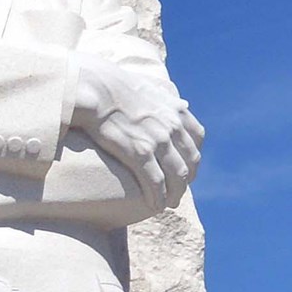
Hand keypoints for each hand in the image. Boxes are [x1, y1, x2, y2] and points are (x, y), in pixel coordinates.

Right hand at [71, 55, 204, 211]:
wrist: (95, 88)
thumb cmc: (115, 85)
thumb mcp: (150, 87)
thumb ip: (169, 98)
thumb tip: (184, 104)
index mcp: (176, 111)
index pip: (196, 139)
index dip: (192, 156)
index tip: (184, 165)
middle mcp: (172, 127)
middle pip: (189, 162)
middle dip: (186, 180)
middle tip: (177, 190)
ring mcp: (158, 141)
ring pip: (176, 177)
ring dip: (175, 194)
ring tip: (168, 203)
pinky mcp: (139, 153)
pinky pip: (155, 182)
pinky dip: (158, 197)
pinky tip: (155, 206)